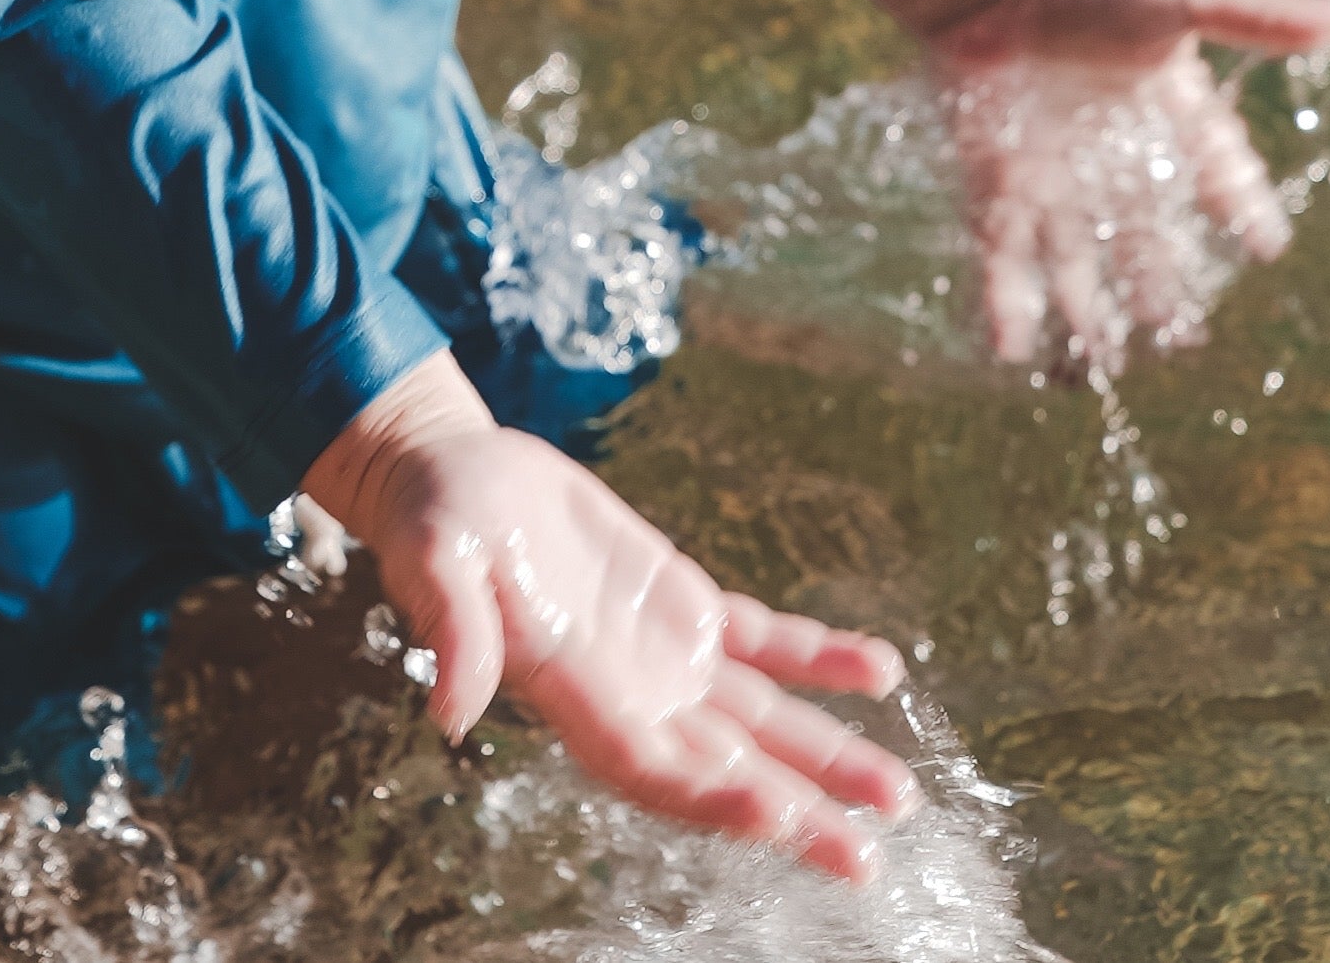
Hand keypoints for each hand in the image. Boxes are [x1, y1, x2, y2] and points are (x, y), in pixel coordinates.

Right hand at [304, 356, 917, 881]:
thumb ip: (452, 632)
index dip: (713, 797)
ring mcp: (664, 655)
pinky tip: (880, 670)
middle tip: (866, 855)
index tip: (776, 814)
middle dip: (794, 813)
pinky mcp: (681, 604)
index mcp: (575, 697)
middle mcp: (631, 693)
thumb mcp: (434, 562)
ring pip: (760, 720)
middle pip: (723, 770)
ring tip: (895, 794)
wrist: (455, 476)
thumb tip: (449, 715)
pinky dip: (820, 657)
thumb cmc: (435, 520)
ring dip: (826, 755)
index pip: (654, 768)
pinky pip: (765, 640)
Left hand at [930, 0, 1329, 367]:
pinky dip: (1007, 299)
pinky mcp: (995, 177)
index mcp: (1162, 103)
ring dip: (1086, 309)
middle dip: (1159, 284)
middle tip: (1181, 338)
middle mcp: (1108, 147)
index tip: (1266, 247)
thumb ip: (1258, 15)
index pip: (1214, 166)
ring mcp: (1050, 167)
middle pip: (1141, 231)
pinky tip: (1014, 348)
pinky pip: (1004, 250)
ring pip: (1073, 254)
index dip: (1240, 205)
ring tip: (1101, 363)